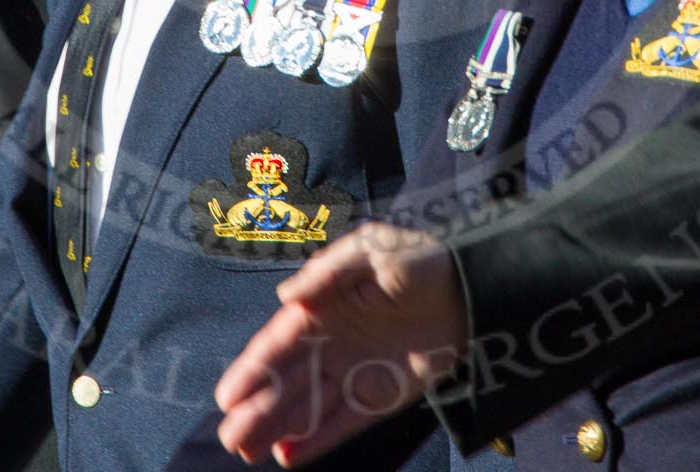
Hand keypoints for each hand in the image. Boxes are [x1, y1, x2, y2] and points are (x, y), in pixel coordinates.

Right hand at [215, 222, 466, 465]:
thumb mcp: (372, 249)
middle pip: (287, 381)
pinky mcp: (382, 395)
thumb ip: (329, 271)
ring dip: (278, 428)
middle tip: (229, 436)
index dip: (253, 368)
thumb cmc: (418, 257)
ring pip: (309, 406)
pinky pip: (345, 422)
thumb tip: (287, 296)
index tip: (227, 395)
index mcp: (323, 307)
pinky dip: (318, 440)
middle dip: (257, 408)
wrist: (471, 285)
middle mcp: (331, 343)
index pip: (280, 342)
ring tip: (245, 450)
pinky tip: (288, 457)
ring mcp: (355, 372)